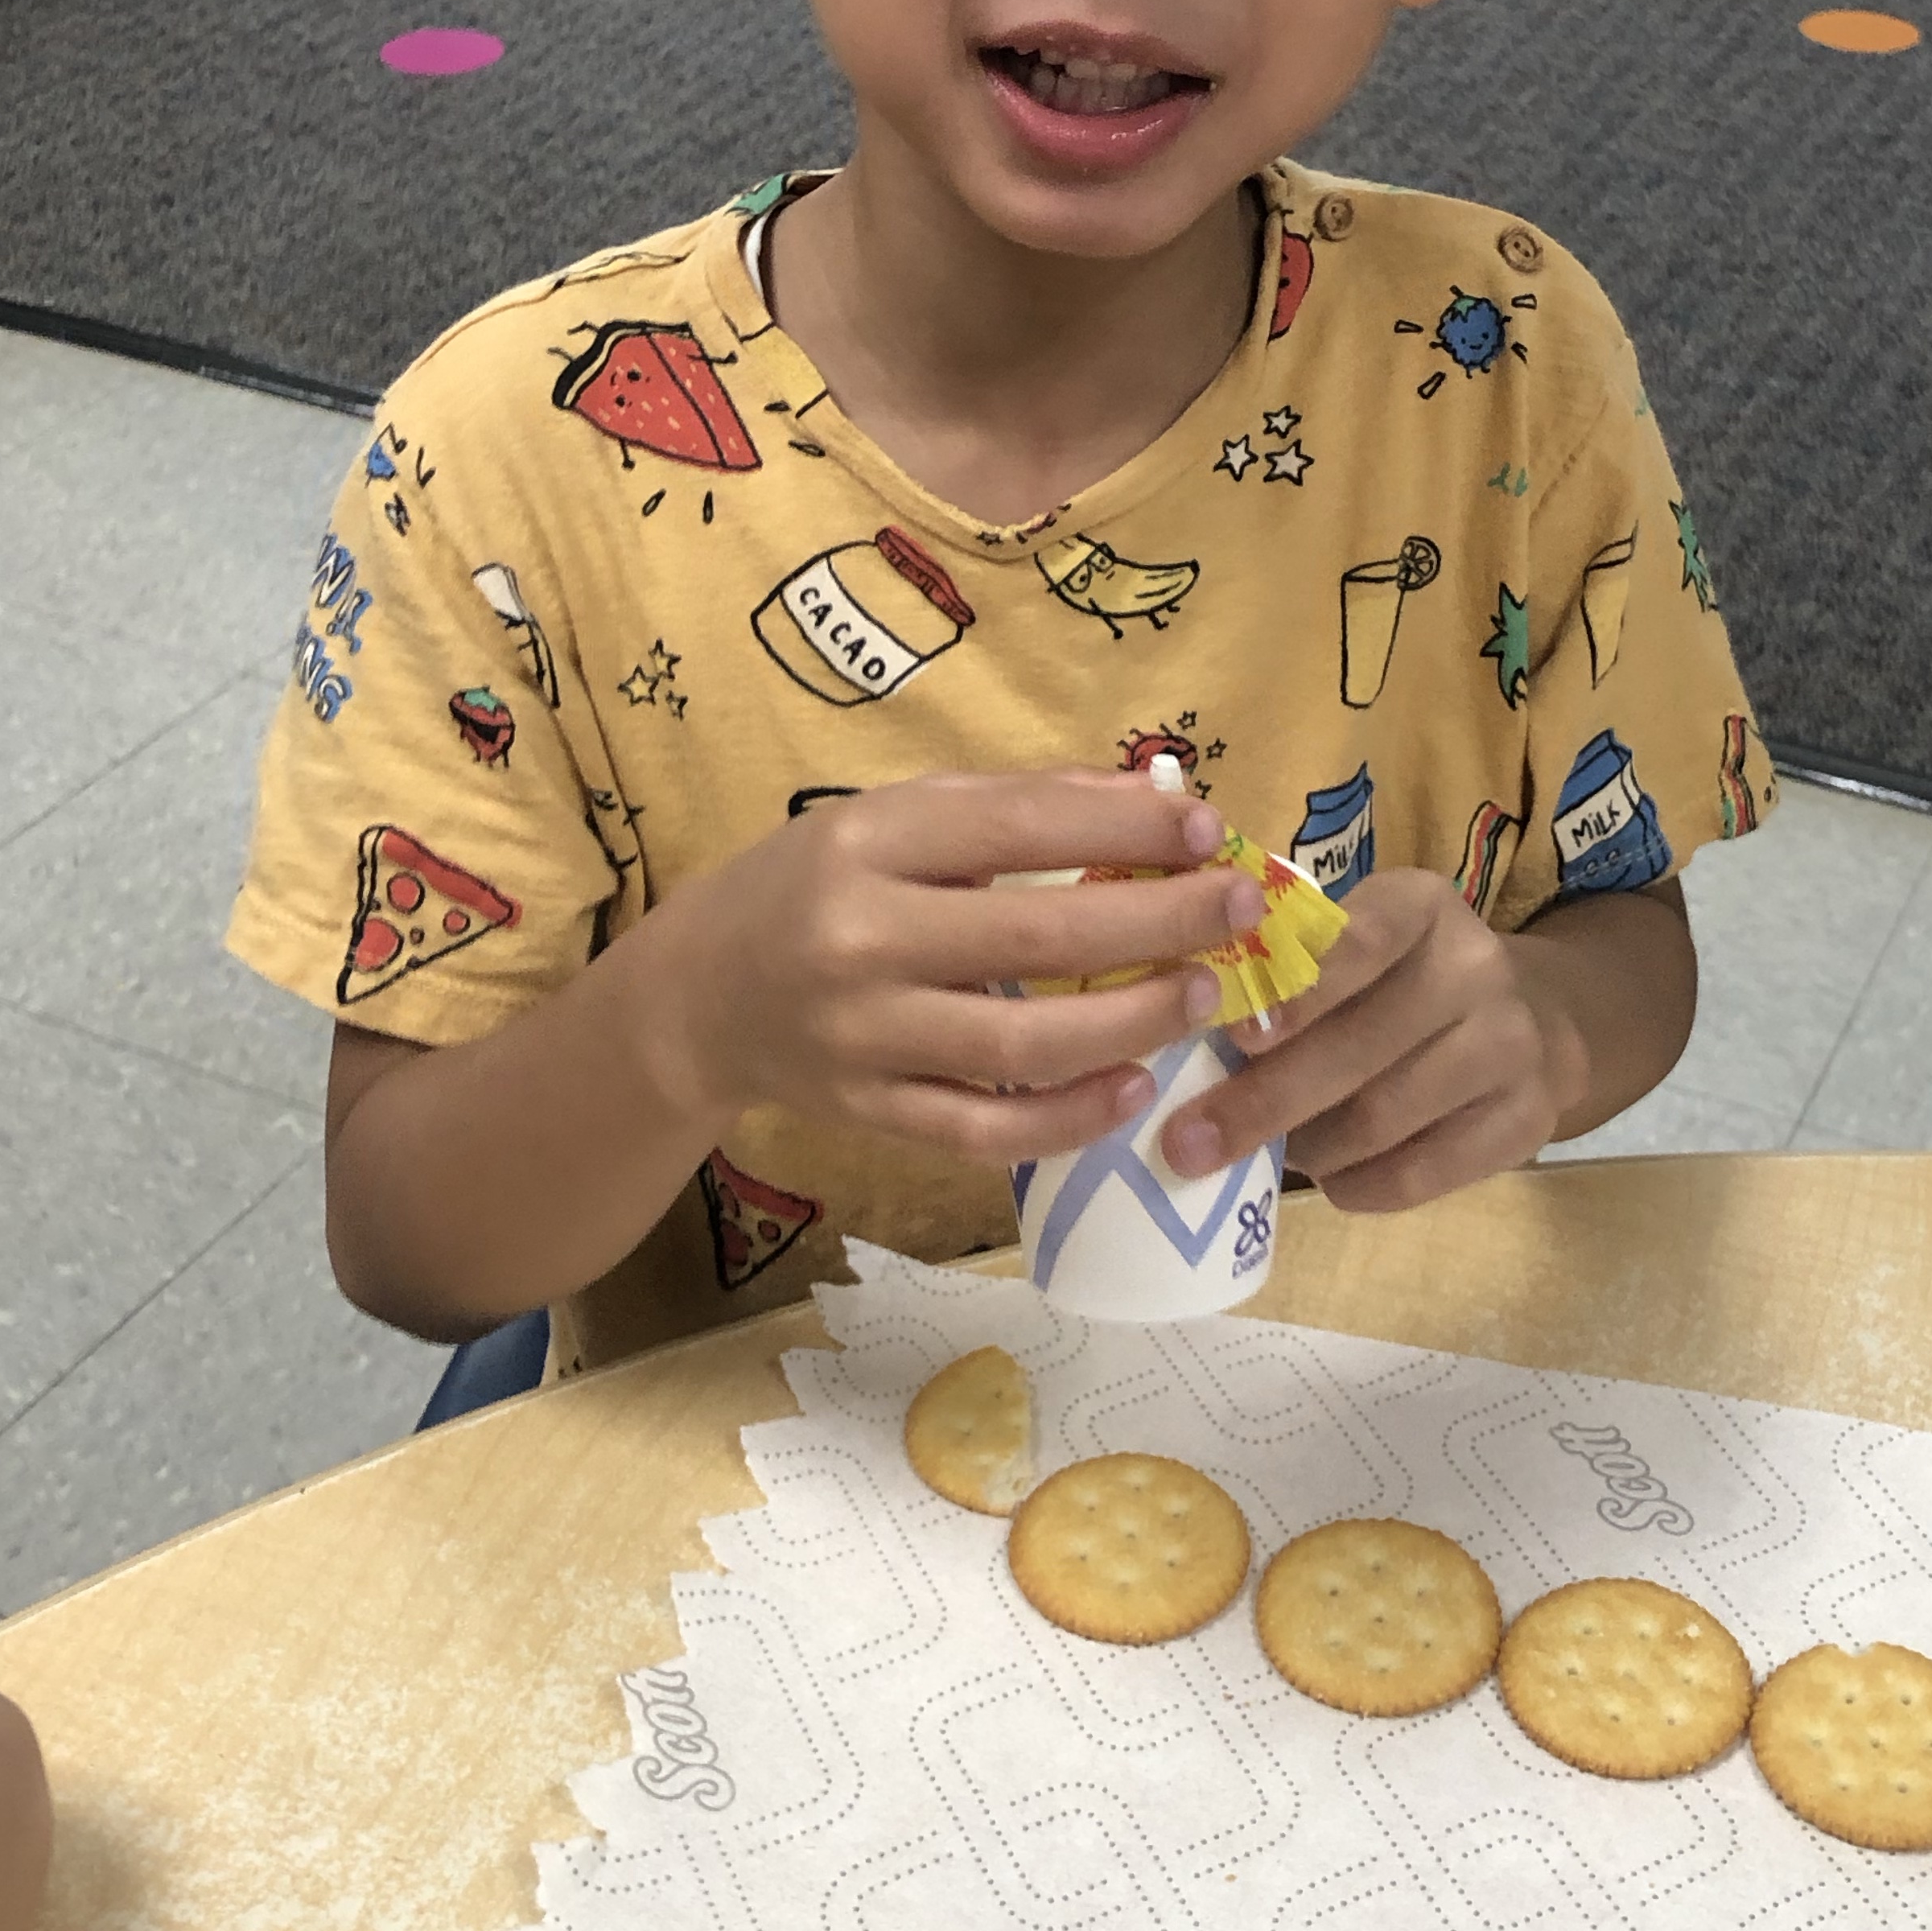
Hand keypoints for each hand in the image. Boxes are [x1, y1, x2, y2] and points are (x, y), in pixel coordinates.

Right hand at [650, 770, 1262, 1166]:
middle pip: (1041, 936)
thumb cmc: (816, 885)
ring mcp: (864, 1037)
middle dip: (1160, 923)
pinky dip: (1070, 1118)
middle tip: (1236, 910)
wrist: (696, 995)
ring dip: (1133, 1022)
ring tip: (1203, 995)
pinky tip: (1134, 1088)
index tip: (1206, 830)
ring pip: (1024, 1045)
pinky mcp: (869, 1114)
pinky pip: (986, 1131)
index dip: (1125, 830)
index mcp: (870, 841)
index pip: (1021, 828)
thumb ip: (1013, 806)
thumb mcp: (893, 818)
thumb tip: (1152, 799)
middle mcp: (861, 938)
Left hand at [1158, 868, 1571, 1211]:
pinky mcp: (1527, 1123)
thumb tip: (1184, 1032)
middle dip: (1261, 1102)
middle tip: (1187, 1143)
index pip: (1359, 942)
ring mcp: (1510, 1047)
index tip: (1232, 1037)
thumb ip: (1289, 970)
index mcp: (1422, 907)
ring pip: (1381, 1118)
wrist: (1533, 1019)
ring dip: (1304, 1148)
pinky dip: (1356, 1185)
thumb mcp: (1358, 943)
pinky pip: (1420, 1174)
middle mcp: (1477, 968)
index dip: (1296, 994)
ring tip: (1256, 1157)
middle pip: (1357, 1048)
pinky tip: (1328, 1179)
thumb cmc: (1402, 981)